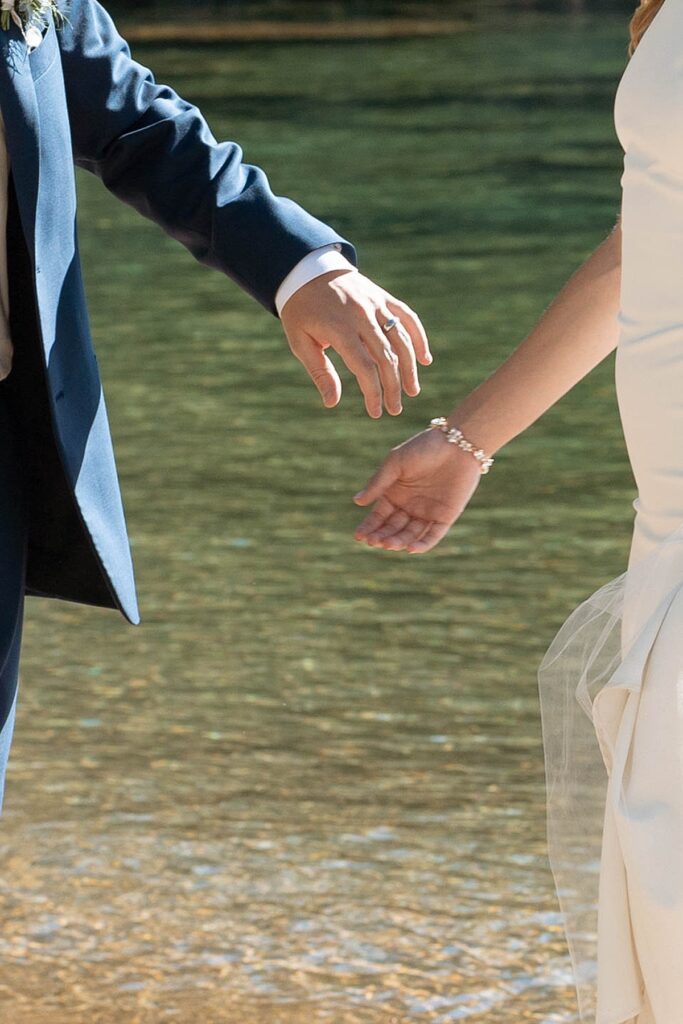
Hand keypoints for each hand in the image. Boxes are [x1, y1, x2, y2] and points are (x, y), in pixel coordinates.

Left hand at [279, 269, 431, 417]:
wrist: (307, 270)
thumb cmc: (301, 311)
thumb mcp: (300, 342)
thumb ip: (320, 372)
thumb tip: (332, 403)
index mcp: (339, 329)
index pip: (365, 367)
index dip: (373, 393)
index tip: (376, 412)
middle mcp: (362, 316)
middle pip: (387, 357)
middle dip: (394, 387)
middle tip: (395, 409)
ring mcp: (376, 304)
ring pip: (402, 339)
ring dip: (410, 368)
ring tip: (412, 391)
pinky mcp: (383, 297)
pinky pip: (407, 317)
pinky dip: (419, 338)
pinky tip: (425, 359)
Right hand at [353, 429, 481, 553]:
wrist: (457, 443)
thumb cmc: (423, 448)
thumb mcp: (395, 462)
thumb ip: (378, 483)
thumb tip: (357, 501)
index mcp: (394, 494)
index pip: (378, 516)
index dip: (369, 527)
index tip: (359, 536)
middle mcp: (409, 507)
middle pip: (392, 528)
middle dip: (382, 536)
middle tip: (374, 542)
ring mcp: (427, 513)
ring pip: (410, 534)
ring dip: (399, 541)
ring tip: (388, 544)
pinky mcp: (445, 517)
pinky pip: (432, 535)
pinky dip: (422, 544)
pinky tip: (410, 548)